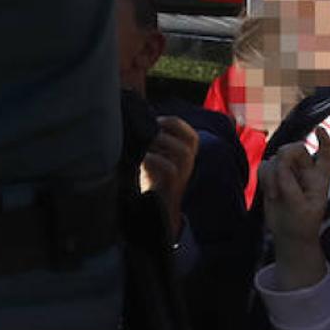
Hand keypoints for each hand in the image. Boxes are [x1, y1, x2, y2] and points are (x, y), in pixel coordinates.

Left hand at [138, 115, 198, 240]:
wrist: (154, 211)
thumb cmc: (151, 181)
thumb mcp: (152, 157)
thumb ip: (152, 143)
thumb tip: (137, 120)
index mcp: (183, 156)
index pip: (191, 134)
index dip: (176, 123)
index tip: (156, 118)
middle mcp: (186, 165)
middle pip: (192, 139)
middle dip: (172, 127)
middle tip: (152, 126)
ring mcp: (182, 176)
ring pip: (184, 152)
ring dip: (163, 141)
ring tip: (146, 139)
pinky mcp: (171, 187)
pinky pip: (170, 169)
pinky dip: (155, 159)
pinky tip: (142, 157)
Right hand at [261, 131, 329, 288]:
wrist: (288, 235)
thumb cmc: (301, 223)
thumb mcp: (300, 207)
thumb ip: (289, 184)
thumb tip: (278, 165)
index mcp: (319, 179)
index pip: (326, 156)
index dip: (325, 142)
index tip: (319, 130)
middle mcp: (305, 173)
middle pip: (296, 149)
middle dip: (285, 156)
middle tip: (281, 172)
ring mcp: (288, 174)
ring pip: (276, 158)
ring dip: (271, 175)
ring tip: (274, 194)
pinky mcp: (273, 178)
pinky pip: (263, 166)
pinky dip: (263, 178)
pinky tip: (269, 193)